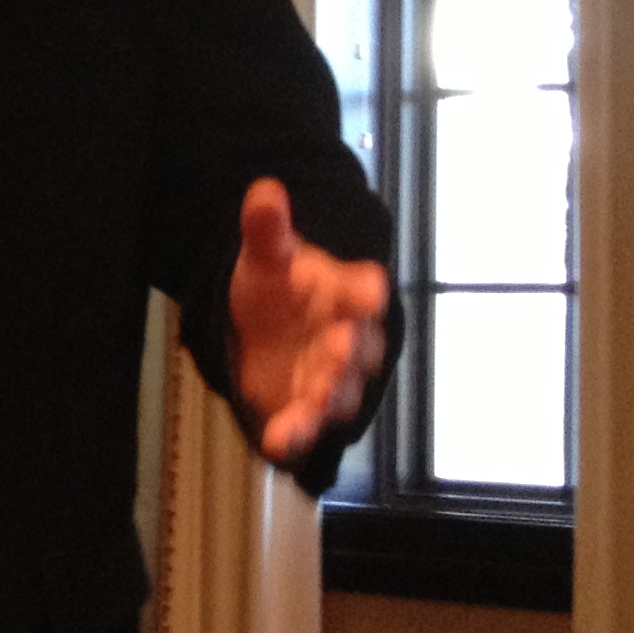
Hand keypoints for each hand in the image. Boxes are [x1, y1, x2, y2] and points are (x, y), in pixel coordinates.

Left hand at [227, 177, 389, 467]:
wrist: (264, 326)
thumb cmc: (278, 286)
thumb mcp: (265, 255)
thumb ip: (267, 229)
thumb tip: (264, 190)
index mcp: (346, 292)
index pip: (366, 290)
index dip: (366, 292)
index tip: (369, 291)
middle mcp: (351, 338)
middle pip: (360, 347)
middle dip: (350, 351)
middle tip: (338, 348)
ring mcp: (332, 377)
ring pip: (341, 392)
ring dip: (328, 398)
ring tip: (313, 404)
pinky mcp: (306, 406)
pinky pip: (306, 424)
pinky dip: (295, 435)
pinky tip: (279, 442)